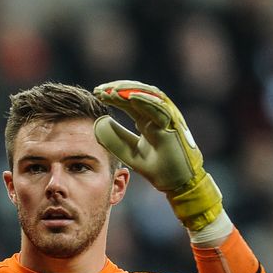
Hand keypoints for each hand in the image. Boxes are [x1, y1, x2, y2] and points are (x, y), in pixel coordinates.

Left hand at [93, 80, 221, 230]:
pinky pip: (161, 109)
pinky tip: (131, 98)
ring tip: (113, 90)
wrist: (175, 184)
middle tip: (100, 90)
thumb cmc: (156, 168)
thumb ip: (116, 137)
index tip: (97, 93)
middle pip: (138, 93)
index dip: (113, 95)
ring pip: (150, 95)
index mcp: (147, 120)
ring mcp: (167, 119)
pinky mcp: (175, 126)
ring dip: (131, 90)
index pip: (129, 101)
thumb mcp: (129, 151)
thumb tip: (99, 122)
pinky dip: (147, 101)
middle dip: (119, 89)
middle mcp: (157, 115)